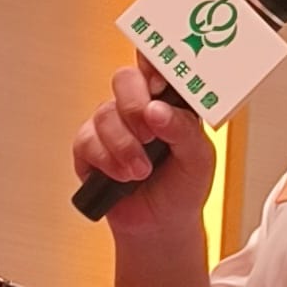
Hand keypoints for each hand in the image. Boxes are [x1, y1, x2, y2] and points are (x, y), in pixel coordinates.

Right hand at [73, 56, 216, 239]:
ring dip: (124, 146)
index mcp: (168, 101)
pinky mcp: (90, 148)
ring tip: (142, 171)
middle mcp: (138, 106)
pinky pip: (87, 141)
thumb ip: (184, 130)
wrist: (160, 225)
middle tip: (150, 134)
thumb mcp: (198, 159)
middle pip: (124, 79)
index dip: (153, 61)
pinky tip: (123, 177)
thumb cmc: (183, 186)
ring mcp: (112, 125)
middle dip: (135, 106)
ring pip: (105, 113)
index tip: (158, 78)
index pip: (157, 65)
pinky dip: (107, 161)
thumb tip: (158, 110)